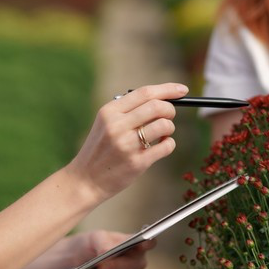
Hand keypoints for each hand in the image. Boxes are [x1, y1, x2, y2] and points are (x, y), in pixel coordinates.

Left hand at [65, 231, 155, 268]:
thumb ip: (102, 242)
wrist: (73, 260)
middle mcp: (135, 261)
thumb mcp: (93, 238)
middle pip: (134, 265)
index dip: (148, 243)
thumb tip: (107, 251)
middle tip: (99, 266)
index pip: (148, 242)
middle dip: (115, 266)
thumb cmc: (88, 244)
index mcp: (134, 243)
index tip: (141, 242)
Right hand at [66, 83, 188, 202]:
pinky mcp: (137, 162)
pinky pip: (166, 146)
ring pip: (164, 125)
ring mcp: (127, 145)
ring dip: (170, 128)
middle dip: (170, 109)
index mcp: (109, 112)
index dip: (167, 89)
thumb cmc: (100, 150)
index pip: (144, 93)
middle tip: (169, 116)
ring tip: (163, 133)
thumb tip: (160, 99)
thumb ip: (127, 111)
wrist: (85, 180)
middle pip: (157, 106)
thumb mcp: (105, 124)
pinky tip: (161, 146)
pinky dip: (169, 144)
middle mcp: (117, 126)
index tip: (182, 89)